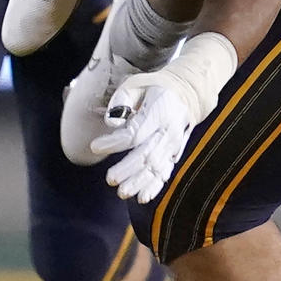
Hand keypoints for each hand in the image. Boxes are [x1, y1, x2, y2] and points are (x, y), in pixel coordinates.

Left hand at [96, 33, 237, 201]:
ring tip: (122, 193)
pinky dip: (155, 186)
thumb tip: (112, 123)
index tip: (94, 146)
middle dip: (127, 169)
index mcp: (159, 110)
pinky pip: (166, 172)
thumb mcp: (136, 83)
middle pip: (147, 154)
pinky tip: (142, 197)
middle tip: (110, 179)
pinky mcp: (175, 154)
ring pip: (157, 167)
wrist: (185, 93)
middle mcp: (169, 130)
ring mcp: (174, 144)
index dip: (114, 142)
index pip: (135, 132)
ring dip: (139, 182)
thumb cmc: (154, 87)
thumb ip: (122, 100)